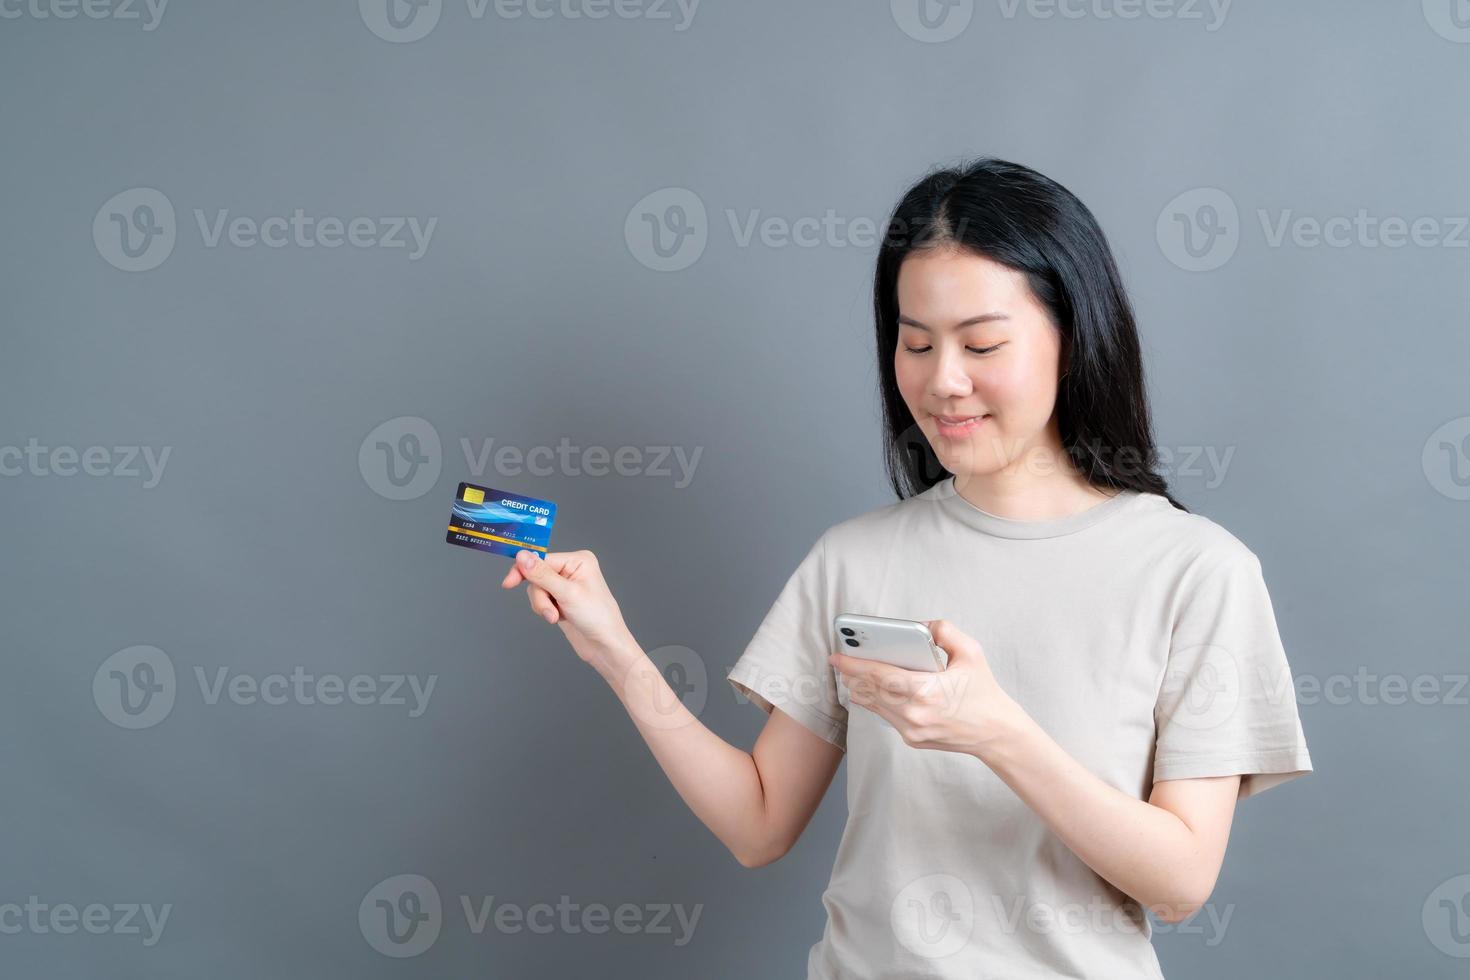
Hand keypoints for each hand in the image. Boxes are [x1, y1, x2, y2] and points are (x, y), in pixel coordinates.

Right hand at [501, 549, 632, 670]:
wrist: (604, 646)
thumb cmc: (597, 617)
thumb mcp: (567, 593)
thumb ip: (541, 574)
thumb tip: (521, 556)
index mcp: (578, 560)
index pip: (542, 559)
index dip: (524, 570)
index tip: (508, 583)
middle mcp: (572, 569)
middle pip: (537, 575)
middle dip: (540, 596)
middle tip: (550, 612)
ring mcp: (566, 585)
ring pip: (536, 590)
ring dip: (543, 606)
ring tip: (556, 617)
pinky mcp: (561, 599)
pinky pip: (541, 600)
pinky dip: (545, 610)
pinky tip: (558, 617)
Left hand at [828, 618, 1021, 755]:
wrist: (996, 733)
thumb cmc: (984, 693)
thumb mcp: (971, 653)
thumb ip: (945, 631)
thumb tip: (923, 625)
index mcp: (925, 691)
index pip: (879, 675)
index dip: (854, 664)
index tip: (837, 656)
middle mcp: (913, 714)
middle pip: (869, 691)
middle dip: (852, 675)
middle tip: (842, 660)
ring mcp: (911, 730)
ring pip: (872, 706)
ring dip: (860, 688)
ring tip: (853, 673)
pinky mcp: (912, 739)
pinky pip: (885, 716)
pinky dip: (876, 701)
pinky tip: (874, 689)